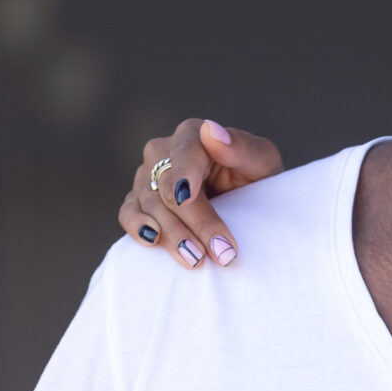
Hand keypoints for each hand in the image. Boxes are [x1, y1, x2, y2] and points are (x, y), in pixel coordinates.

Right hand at [117, 117, 284, 270]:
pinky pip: (129, 213)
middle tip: (221, 252)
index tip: (187, 197)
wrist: (248, 203)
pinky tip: (153, 242)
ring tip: (197, 260)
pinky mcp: (138, 201)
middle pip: (168, 186)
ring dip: (173, 235)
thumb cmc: (256, 177)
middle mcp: (162, 153)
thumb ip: (241, 146)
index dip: (184, 175)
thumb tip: (211, 130)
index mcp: (192, 135)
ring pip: (150, 204)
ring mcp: (147, 178)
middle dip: (195, 221)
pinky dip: (137, 228)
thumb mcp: (262, 162)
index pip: (183, 152)